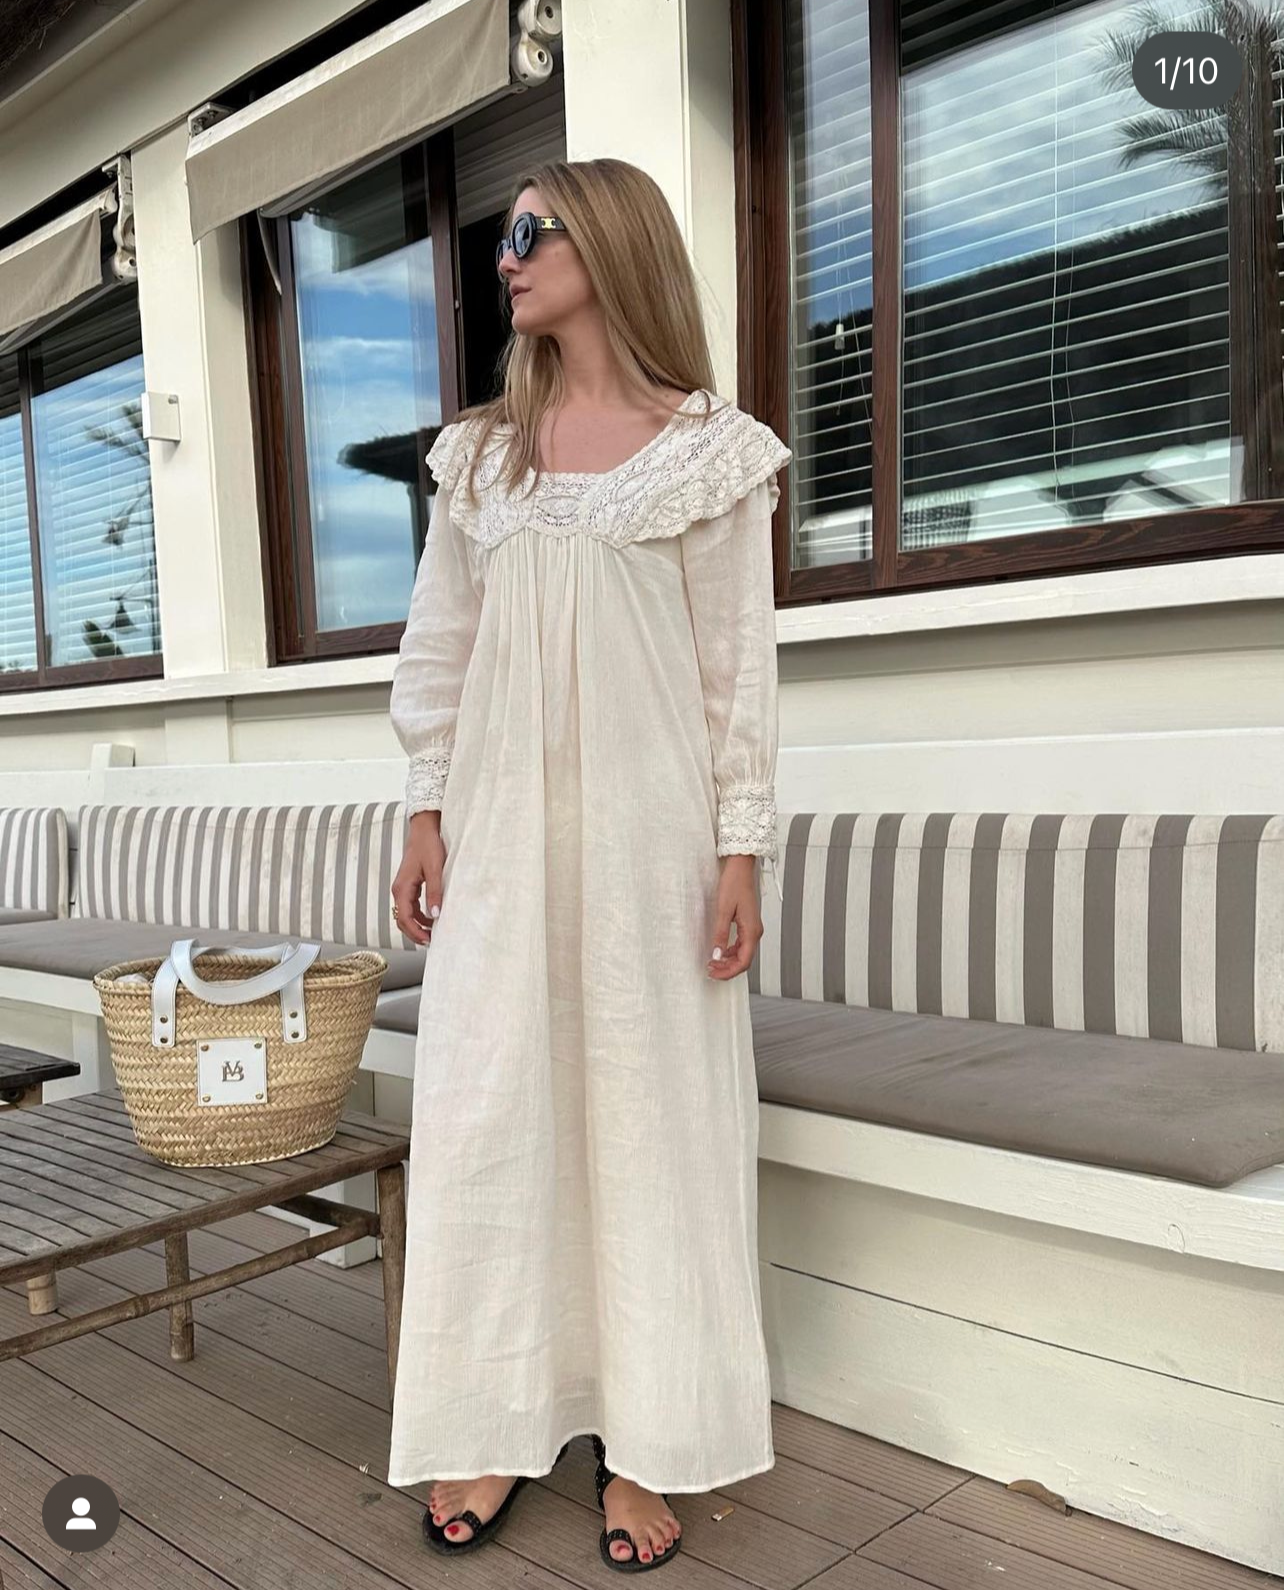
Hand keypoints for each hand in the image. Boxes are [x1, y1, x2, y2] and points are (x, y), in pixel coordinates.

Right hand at [391, 812, 444, 945]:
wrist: (424, 829)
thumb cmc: (429, 845)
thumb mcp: (435, 869)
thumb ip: (435, 892)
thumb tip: (436, 915)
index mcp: (402, 888)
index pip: (404, 918)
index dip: (415, 932)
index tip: (429, 941)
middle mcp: (399, 890)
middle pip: (402, 920)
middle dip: (415, 933)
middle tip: (432, 942)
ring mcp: (403, 888)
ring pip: (406, 914)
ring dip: (417, 925)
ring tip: (433, 933)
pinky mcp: (409, 885)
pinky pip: (411, 906)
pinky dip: (419, 915)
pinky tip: (432, 918)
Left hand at [707, 854, 762, 978]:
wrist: (741, 867)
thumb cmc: (734, 883)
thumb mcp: (723, 910)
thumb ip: (720, 934)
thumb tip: (716, 954)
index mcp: (752, 930)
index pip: (743, 962)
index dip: (729, 972)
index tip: (714, 974)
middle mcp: (755, 931)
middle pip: (744, 960)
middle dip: (728, 969)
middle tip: (710, 970)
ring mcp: (752, 928)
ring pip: (743, 953)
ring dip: (729, 961)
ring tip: (713, 962)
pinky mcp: (748, 923)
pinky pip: (741, 944)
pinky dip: (731, 951)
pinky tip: (720, 951)